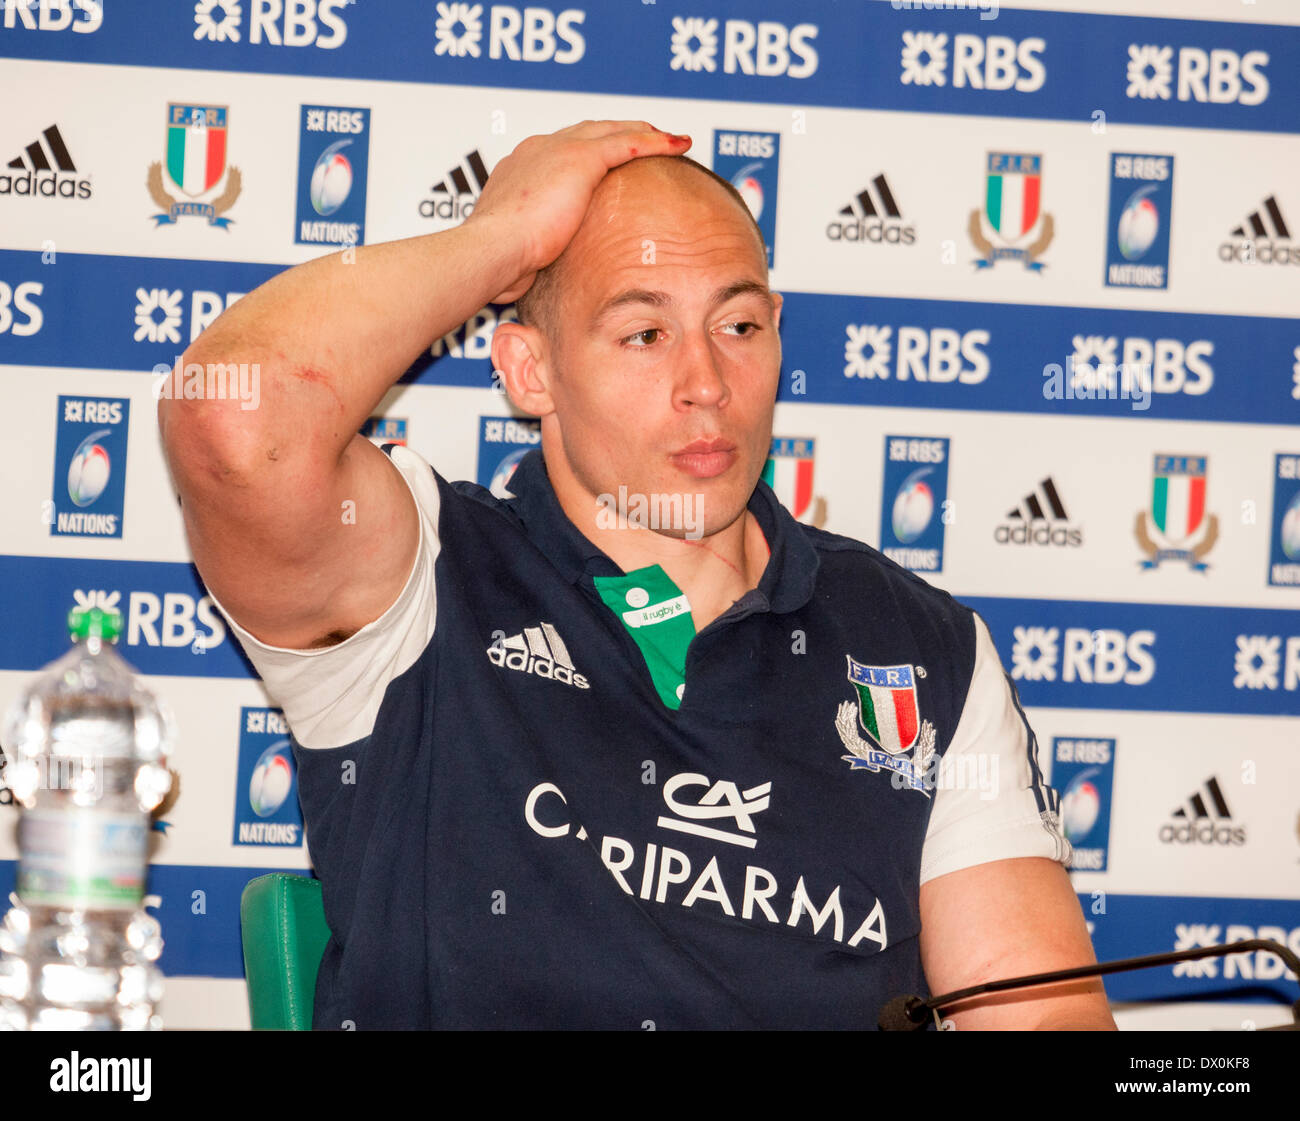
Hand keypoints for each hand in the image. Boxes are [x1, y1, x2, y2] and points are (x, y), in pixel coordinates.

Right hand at [467, 120, 690, 303]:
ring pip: (610, 130)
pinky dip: (655, 141)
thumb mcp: (518, 250)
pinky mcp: (580, 158)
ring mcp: (557, 150)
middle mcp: (536, 150)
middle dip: (617, 132)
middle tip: (645, 136)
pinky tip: (678, 144)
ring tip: (669, 138)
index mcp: (518, 170)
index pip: (558, 152)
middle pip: (586, 132)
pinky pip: (628, 142)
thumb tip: (538, 269)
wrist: (493, 250)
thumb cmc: (498, 263)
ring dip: (642, 131)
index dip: (586, 152)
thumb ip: (534, 248)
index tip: (603, 161)